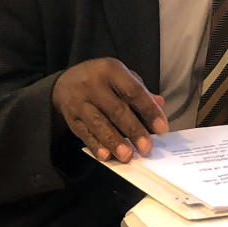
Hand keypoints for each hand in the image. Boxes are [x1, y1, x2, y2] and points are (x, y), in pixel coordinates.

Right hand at [52, 57, 168, 162]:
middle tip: (147, 148)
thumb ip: (140, 92)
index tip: (162, 128)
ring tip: (128, 156)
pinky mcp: (71, 118)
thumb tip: (160, 105)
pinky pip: (84, 133)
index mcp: (111, 70)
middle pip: (116, 109)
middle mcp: (94, 84)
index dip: (149, 110)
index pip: (133, 91)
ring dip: (114, 141)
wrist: (65, 81)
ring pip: (99, 123)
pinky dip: (96, 145)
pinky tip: (106, 156)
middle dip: (133, 130)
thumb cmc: (102, 80)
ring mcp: (80, 102)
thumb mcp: (121, 77)